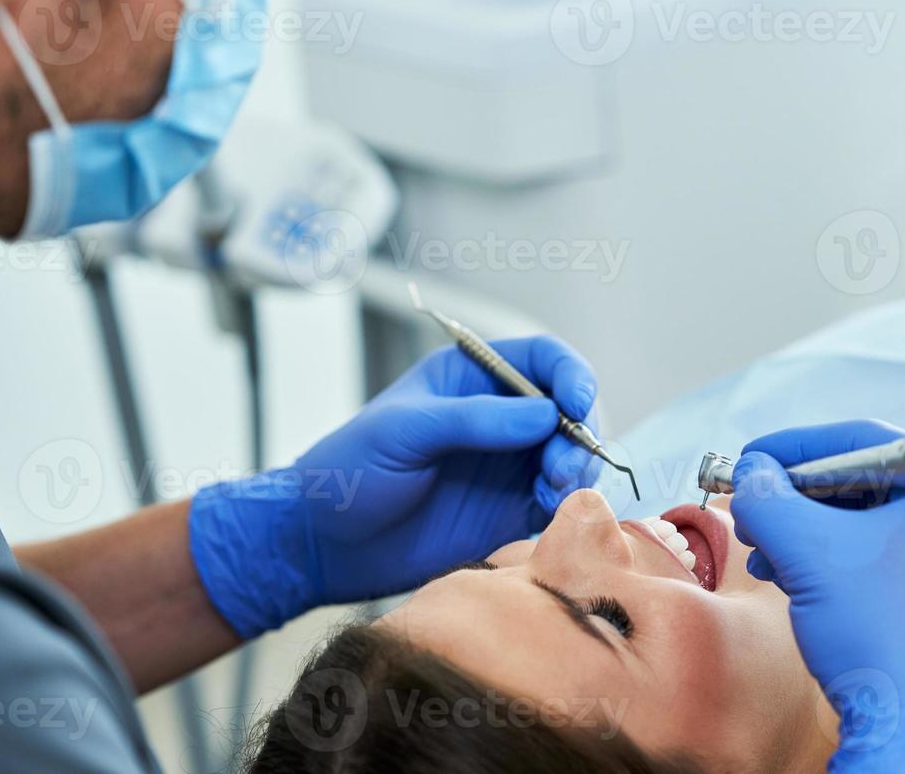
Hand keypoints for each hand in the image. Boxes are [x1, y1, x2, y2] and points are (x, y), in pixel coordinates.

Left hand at [189, 336, 600, 637]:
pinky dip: (564, 505)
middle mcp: (500, 416)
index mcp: (472, 377)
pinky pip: (558, 501)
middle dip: (579, 432)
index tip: (578, 401)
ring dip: (576, 470)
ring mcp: (509, 464)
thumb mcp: (404, 432)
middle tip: (560, 467)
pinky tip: (543, 513)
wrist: (325, 546)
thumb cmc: (350, 472)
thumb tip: (546, 415)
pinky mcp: (511, 511)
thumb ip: (474, 420)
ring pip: (572, 456)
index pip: (543, 359)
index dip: (571, 374)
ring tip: (551, 492)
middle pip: (569, 409)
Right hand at [731, 421, 904, 773]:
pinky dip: (849, 562)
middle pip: (875, 482)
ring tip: (770, 557)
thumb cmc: (880, 640)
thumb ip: (769, 497)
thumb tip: (750, 471)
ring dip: (818, 534)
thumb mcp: (809, 553)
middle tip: (756, 511)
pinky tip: (805, 581)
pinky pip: (901, 557)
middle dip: (803, 499)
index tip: (751, 459)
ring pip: (883, 523)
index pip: (867, 441)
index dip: (796, 448)